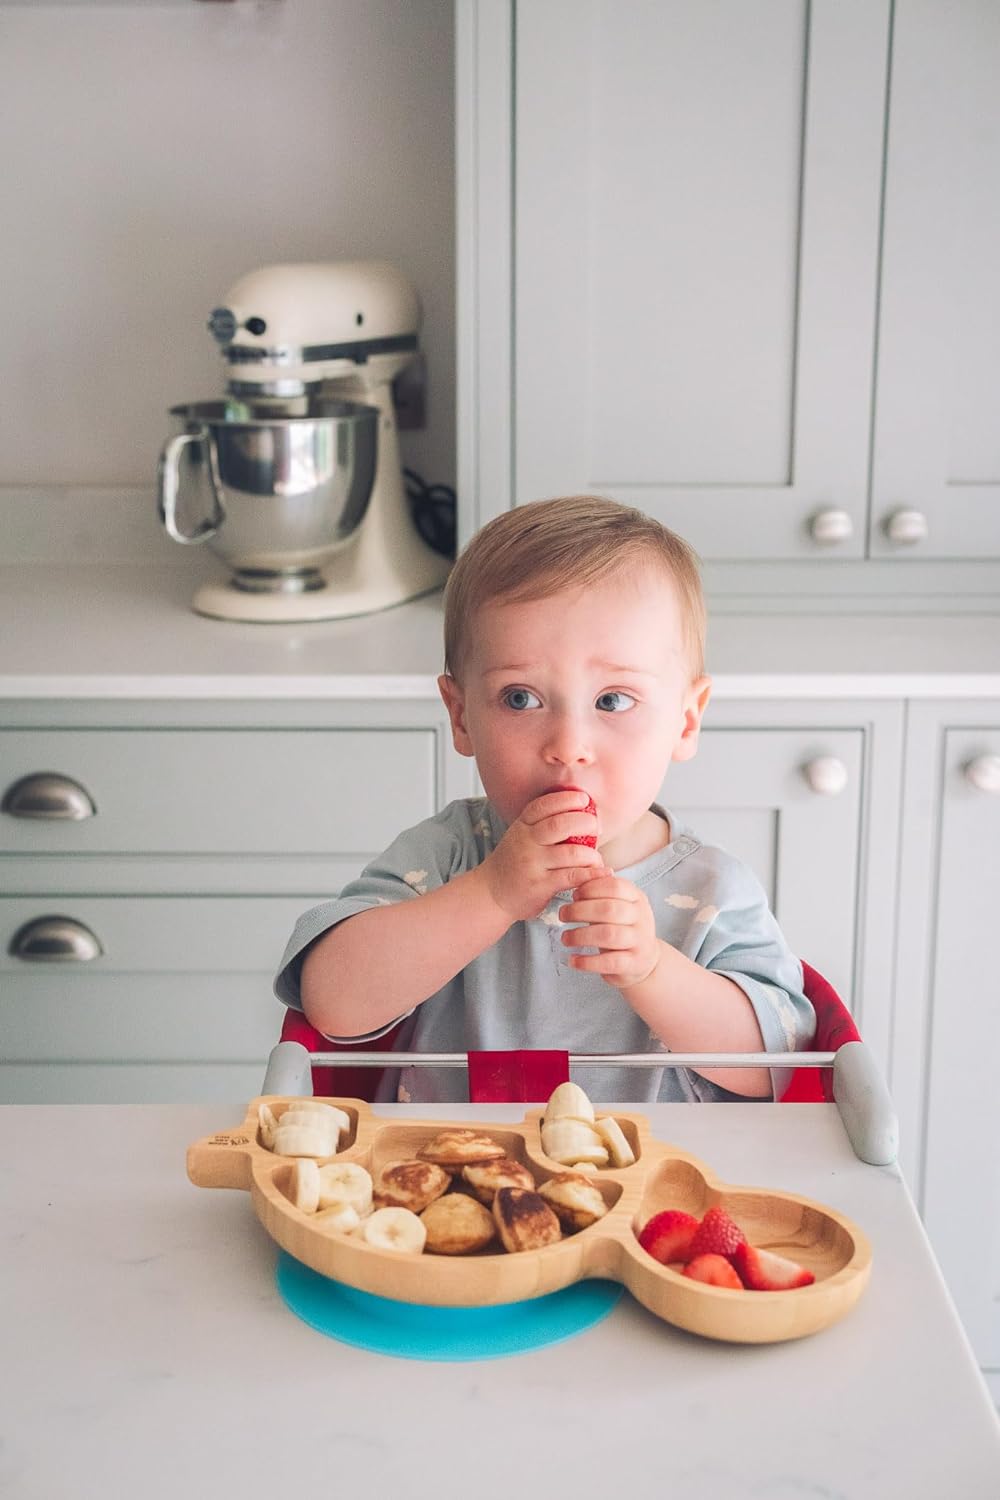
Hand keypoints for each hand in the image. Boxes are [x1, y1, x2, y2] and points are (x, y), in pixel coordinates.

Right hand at [479, 788, 605, 921]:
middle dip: (585, 822)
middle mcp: (525, 842)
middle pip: (559, 825)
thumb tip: (580, 810)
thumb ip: (541, 824)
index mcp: (522, 826)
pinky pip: (572, 877)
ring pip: (571, 852)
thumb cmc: (514, 862)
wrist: (491, 893)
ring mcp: (532, 864)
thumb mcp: (520, 836)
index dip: (567, 799)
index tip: (585, 799)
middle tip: (596, 827)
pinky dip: (591, 874)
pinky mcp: (540, 885)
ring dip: (591, 854)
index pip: (544, 805)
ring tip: (597, 858)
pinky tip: (602, 872)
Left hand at [559, 873, 661, 990]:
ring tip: (565, 938)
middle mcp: (642, 918)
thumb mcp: (617, 907)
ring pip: (609, 935)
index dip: (590, 888)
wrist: (643, 960)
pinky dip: (587, 961)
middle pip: (609, 909)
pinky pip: (609, 962)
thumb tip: (576, 887)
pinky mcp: (634, 964)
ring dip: (580, 936)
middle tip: (562, 915)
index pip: (615, 886)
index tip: (573, 895)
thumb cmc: (621, 928)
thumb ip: (601, 896)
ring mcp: (640, 941)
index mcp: (637, 898)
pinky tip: (573, 960)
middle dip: (580, 911)